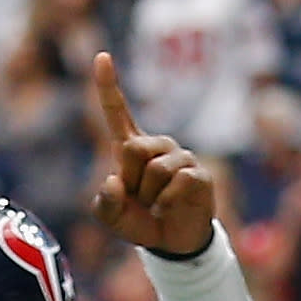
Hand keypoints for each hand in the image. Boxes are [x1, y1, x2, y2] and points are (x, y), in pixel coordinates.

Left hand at [90, 54, 216, 256]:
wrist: (173, 244)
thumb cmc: (142, 221)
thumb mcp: (113, 217)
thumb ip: (104, 202)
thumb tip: (114, 182)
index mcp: (132, 147)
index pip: (117, 112)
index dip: (108, 85)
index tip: (101, 56)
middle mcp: (157, 145)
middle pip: (133, 148)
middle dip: (130, 180)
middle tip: (139, 197)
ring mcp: (180, 157)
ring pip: (155, 169)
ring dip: (149, 196)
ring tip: (156, 204)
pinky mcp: (199, 173)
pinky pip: (178, 182)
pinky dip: (167, 202)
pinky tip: (169, 208)